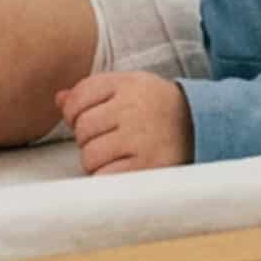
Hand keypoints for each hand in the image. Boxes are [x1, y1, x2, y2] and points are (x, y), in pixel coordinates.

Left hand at [59, 71, 190, 172]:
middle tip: (107, 139)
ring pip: (90, 156)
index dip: (74, 114)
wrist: (201, 124)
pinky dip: (106, 176)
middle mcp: (133, 108)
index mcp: (127, 84)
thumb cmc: (155, 106)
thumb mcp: (128, 87)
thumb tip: (58, 100)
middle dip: (87, 138)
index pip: (78, 98)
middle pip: (82, 129)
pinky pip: (105, 177)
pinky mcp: (147, 167)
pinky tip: (121, 168)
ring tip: (115, 154)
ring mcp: (140, 138)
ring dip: (95, 160)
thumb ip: (92, 92)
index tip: (88, 120)